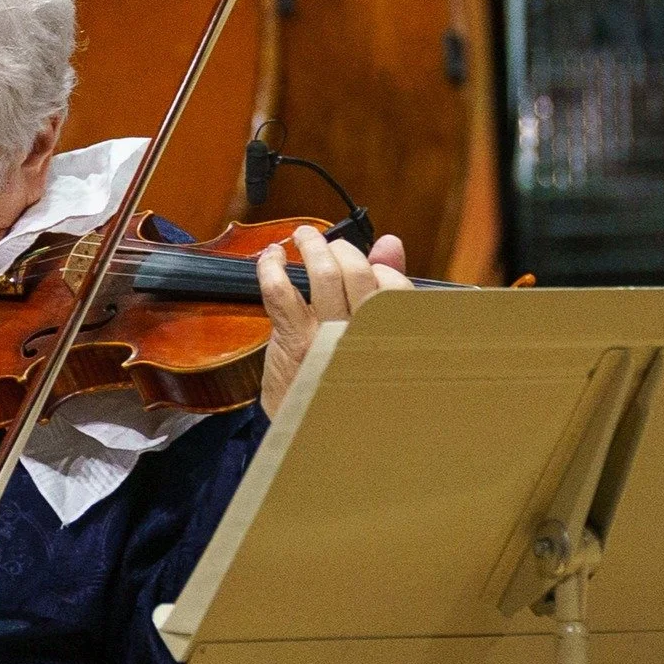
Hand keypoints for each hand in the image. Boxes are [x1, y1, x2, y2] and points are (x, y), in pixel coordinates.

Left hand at [257, 225, 410, 418]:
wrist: (305, 426)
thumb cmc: (337, 376)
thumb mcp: (367, 335)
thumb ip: (382, 288)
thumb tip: (390, 242)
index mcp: (383, 334)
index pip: (392, 285)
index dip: (376, 266)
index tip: (360, 262)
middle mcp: (358, 334)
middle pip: (357, 272)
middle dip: (340, 248)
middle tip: (324, 242)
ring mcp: (324, 336)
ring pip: (323, 275)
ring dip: (310, 246)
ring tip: (302, 237)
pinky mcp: (291, 340)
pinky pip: (280, 291)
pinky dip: (271, 266)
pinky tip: (271, 258)